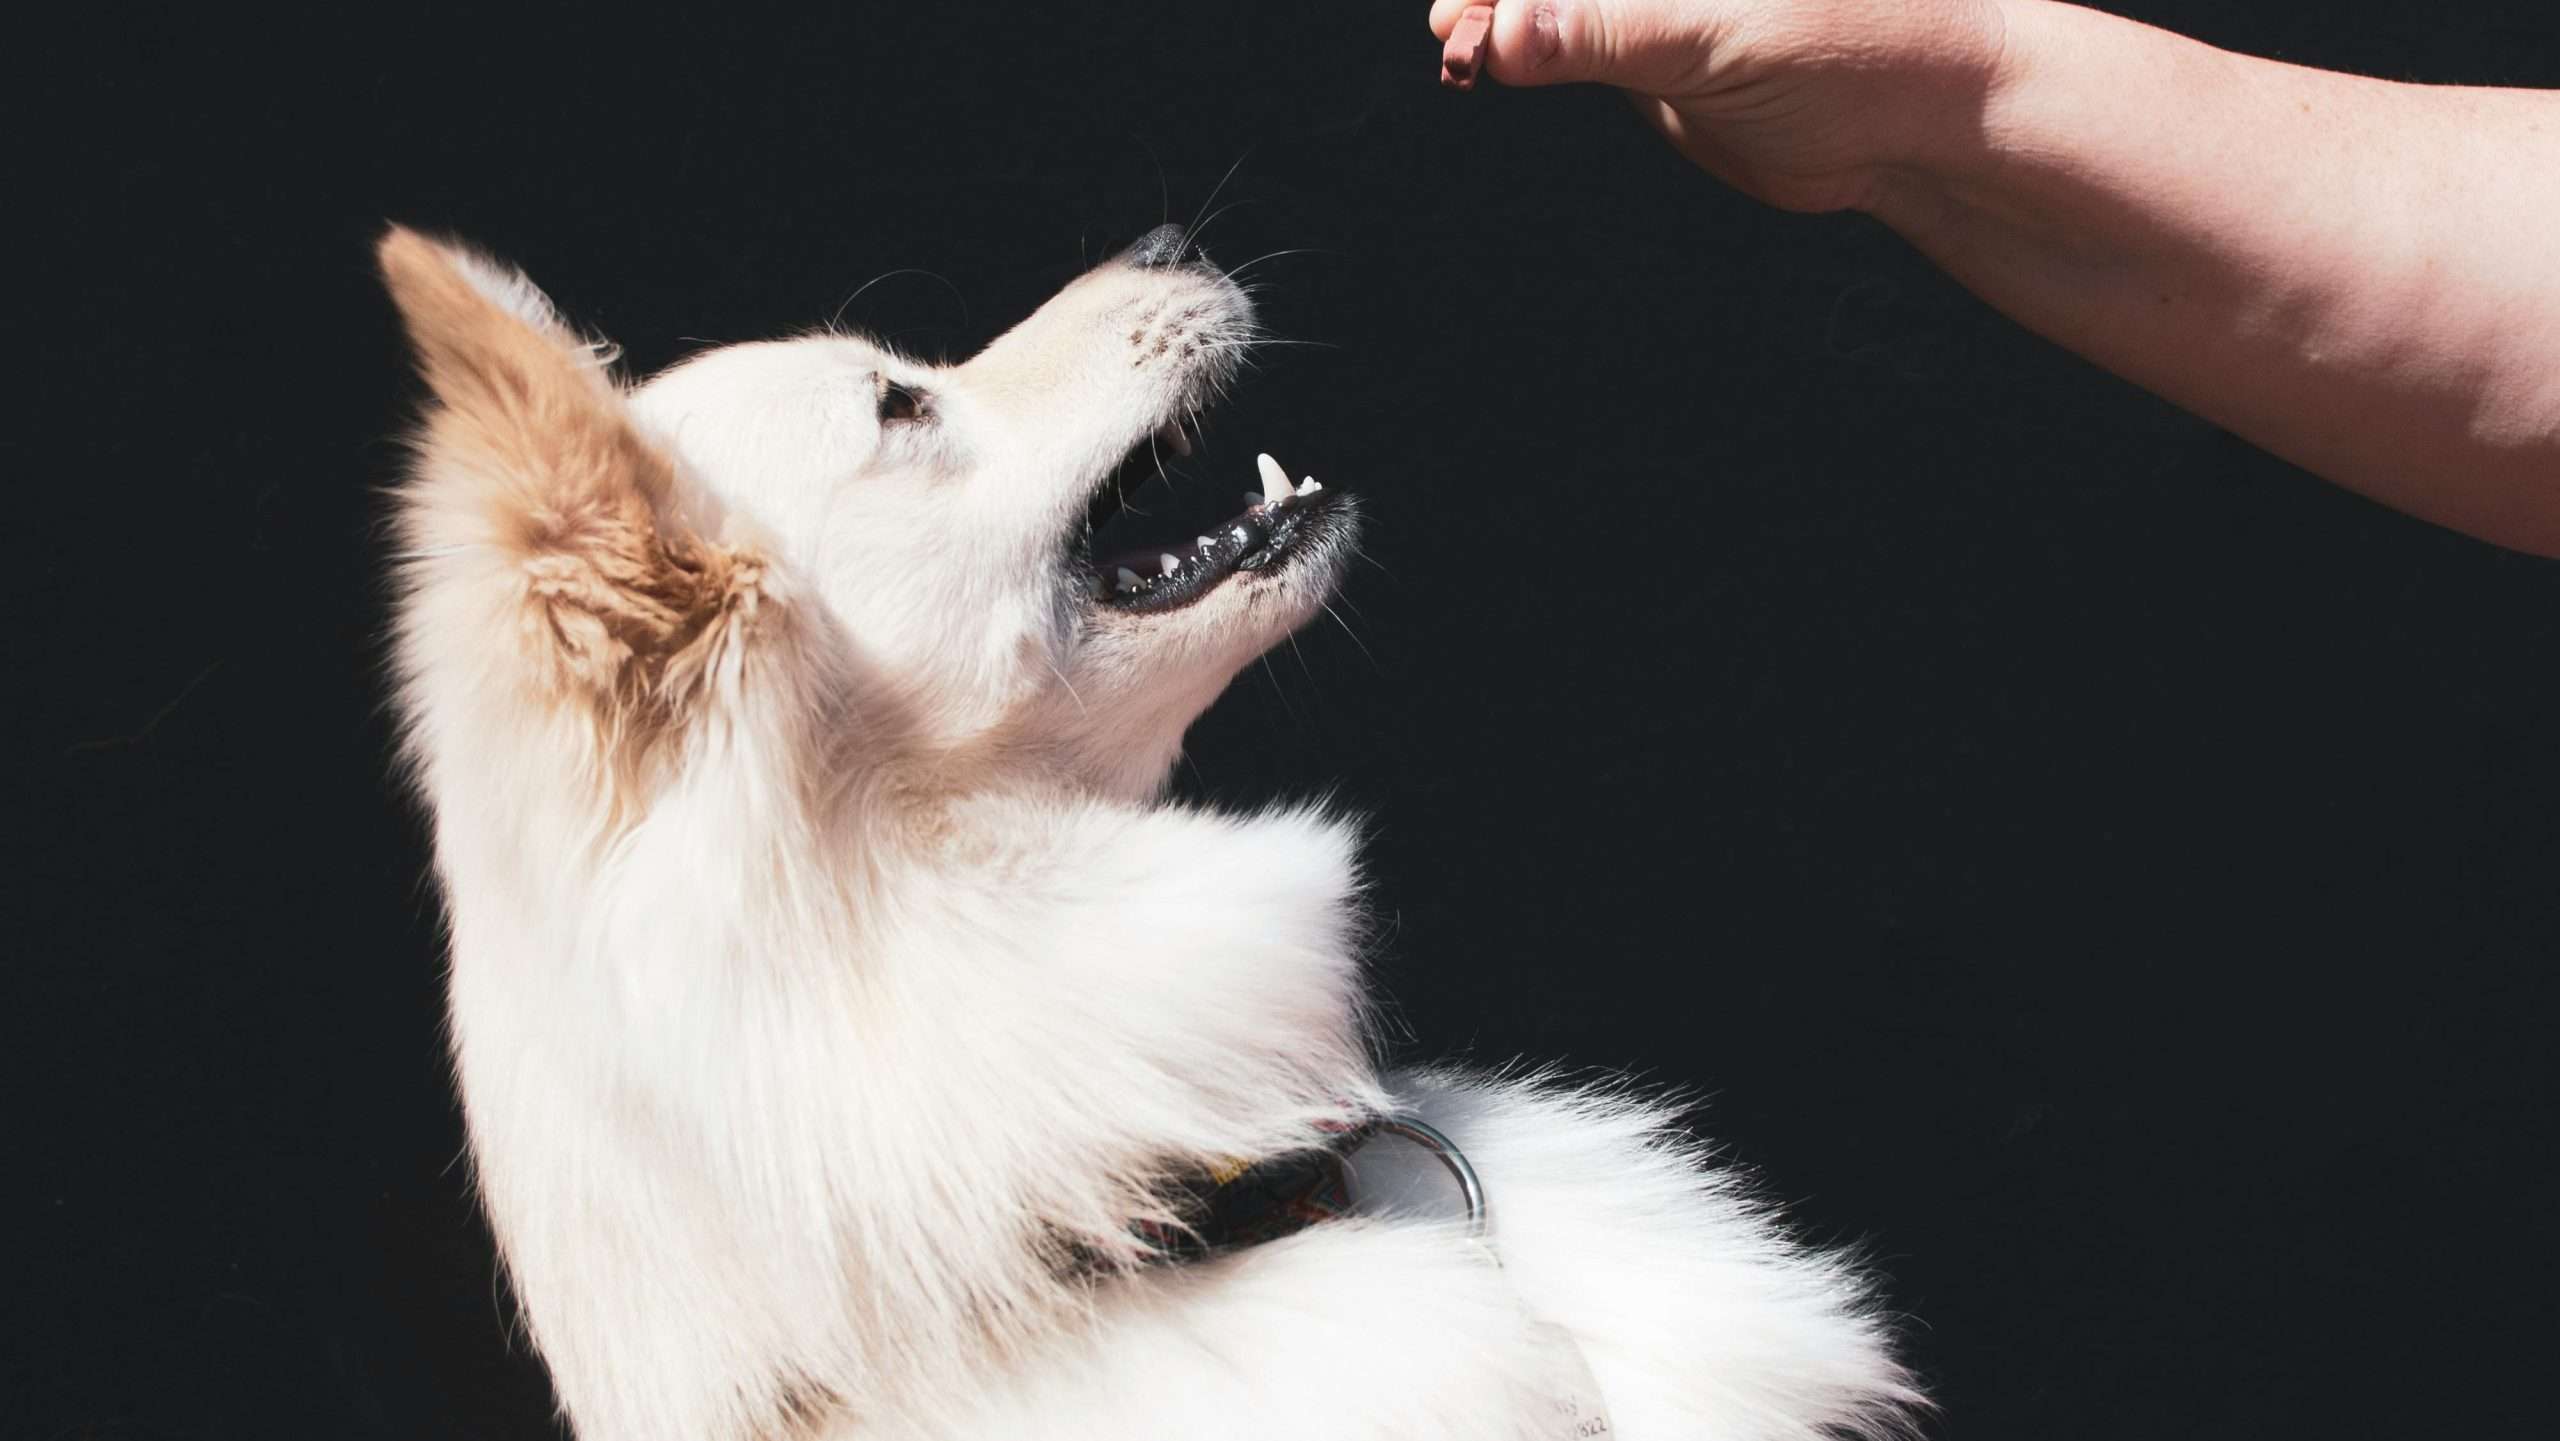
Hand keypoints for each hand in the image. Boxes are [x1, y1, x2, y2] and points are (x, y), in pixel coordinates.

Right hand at [1428, 0, 2015, 213]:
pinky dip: (1519, 45)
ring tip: (1460, 42)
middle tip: (1457, 28)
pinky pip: (1563, 37)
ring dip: (1496, 19)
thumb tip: (1509, 30)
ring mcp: (1651, 4)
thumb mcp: (1717, 40)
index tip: (1467, 9)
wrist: (1914, 127)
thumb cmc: (1855, 54)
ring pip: (1550, 2)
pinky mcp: (1647, 49)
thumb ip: (1609, 32)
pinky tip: (1482, 54)